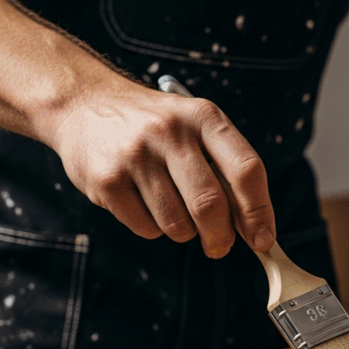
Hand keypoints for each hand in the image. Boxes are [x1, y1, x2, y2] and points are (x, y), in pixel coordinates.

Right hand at [48, 73, 274, 257]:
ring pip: (178, 224)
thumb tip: (253, 225)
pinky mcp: (106, 179)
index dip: (259, 211)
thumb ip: (226, 168)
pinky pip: (146, 228)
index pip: (246, 169)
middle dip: (220, 236)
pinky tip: (144, 203)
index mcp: (204, 117)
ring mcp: (135, 155)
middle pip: (211, 204)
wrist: (85, 103)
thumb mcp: (195, 126)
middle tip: (219, 246)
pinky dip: (153, 228)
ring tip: (173, 210)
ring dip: (184, 232)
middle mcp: (171, 131)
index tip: (263, 239)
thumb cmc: (154, 125)